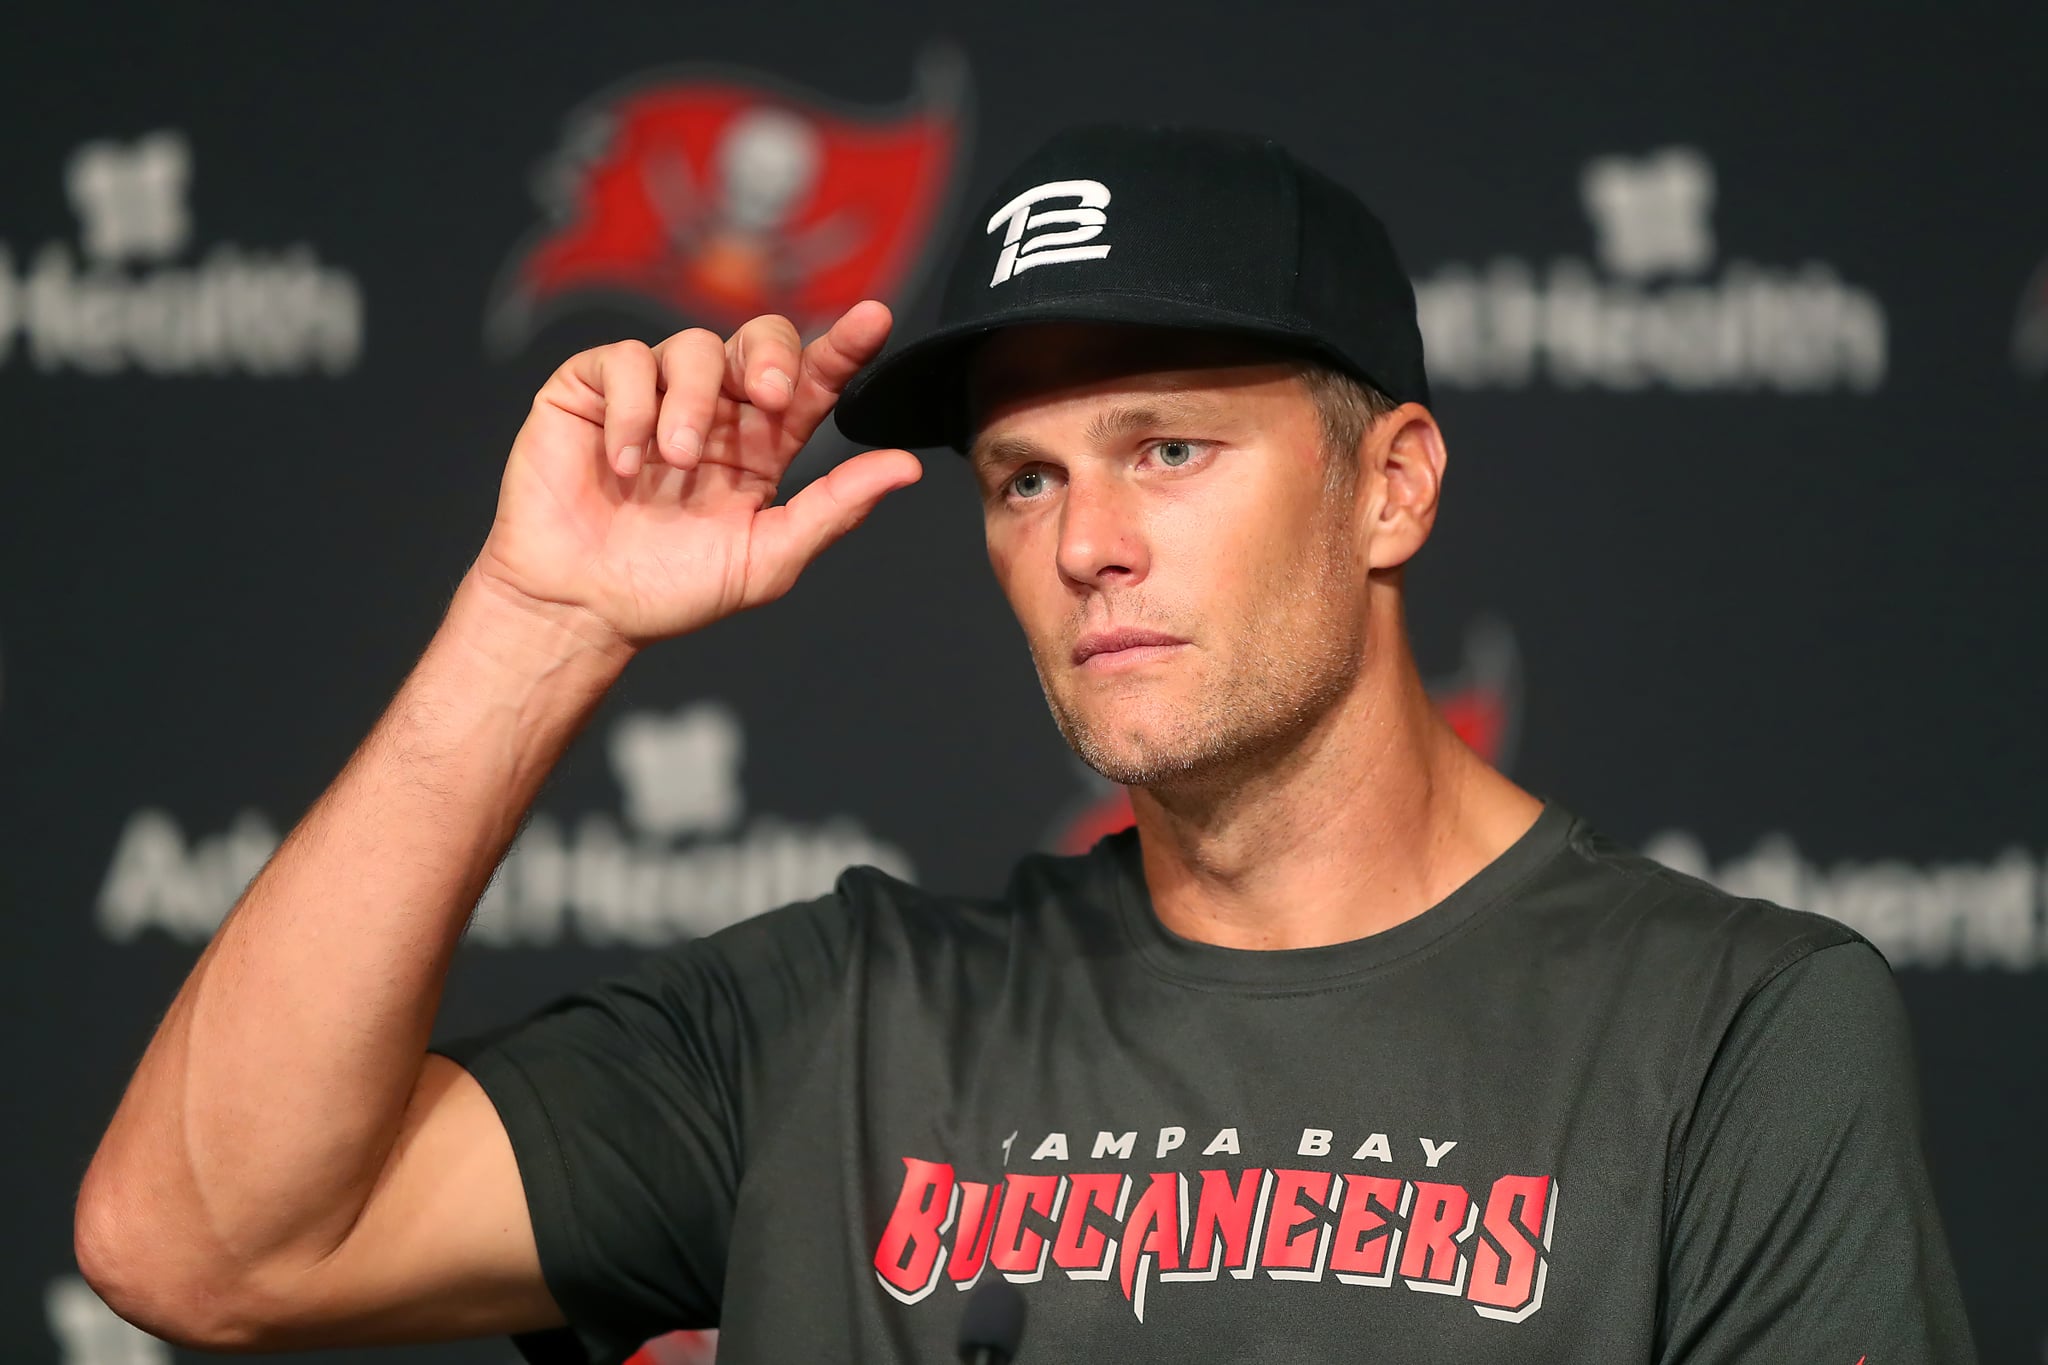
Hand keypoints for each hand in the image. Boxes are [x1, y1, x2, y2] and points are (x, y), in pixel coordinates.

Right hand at [471, 301, 920, 648]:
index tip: (874, 320)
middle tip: (770, 395)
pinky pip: (623, 361)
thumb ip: (834, 509)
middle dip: (771, 354)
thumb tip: (907, 467)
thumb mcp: (768, 559)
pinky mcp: (592, 391)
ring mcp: (652, 395)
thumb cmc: (671, 591)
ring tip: (675, 463)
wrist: (581, 608)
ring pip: (690, 346)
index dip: (843, 348)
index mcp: (762, 444)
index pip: (812, 381)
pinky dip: (631, 409)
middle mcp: (713, 410)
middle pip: (758, 339)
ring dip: (690, 403)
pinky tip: (625, 464)